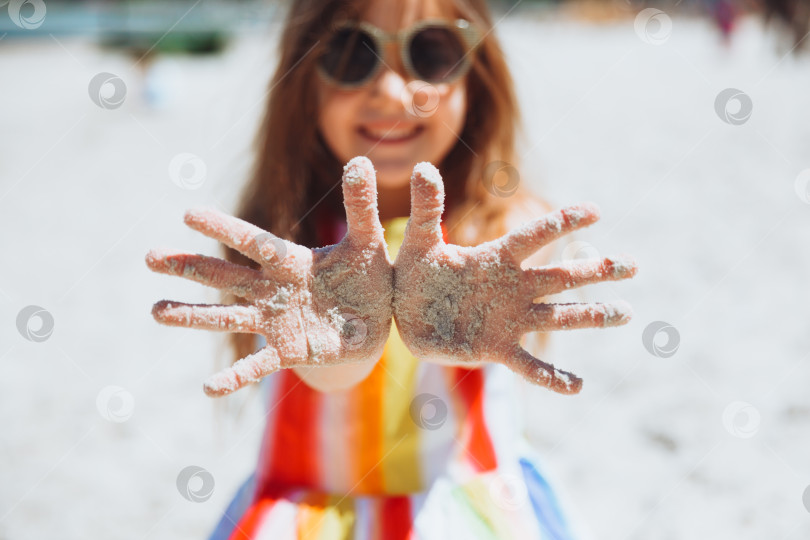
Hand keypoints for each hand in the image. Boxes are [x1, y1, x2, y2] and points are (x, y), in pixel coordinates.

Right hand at [145, 157, 391, 396]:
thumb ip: (361, 208)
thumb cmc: (368, 277)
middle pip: (225, 276)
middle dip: (188, 267)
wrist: (376, 323)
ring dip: (193, 315)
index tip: (189, 213)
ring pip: (228, 317)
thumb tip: (360, 160)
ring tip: (156, 311)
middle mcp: (275, 290)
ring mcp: (277, 321)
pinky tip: (209, 387)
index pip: (253, 241)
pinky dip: (235, 376)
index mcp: (291, 261)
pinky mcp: (288, 351)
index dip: (223, 227)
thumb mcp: (367, 243)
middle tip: (149, 257)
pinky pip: (257, 364)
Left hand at [392, 163, 637, 394]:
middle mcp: (511, 287)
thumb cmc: (414, 274)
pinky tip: (578, 386)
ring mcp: (509, 319)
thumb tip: (422, 167)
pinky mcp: (497, 349)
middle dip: (594, 271)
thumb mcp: (417, 243)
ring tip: (626, 312)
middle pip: (559, 277)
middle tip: (631, 265)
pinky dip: (552, 377)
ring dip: (591, 315)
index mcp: (495, 258)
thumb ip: (426, 210)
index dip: (562, 223)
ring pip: (557, 316)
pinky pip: (529, 366)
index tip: (595, 211)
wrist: (404, 315)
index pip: (534, 237)